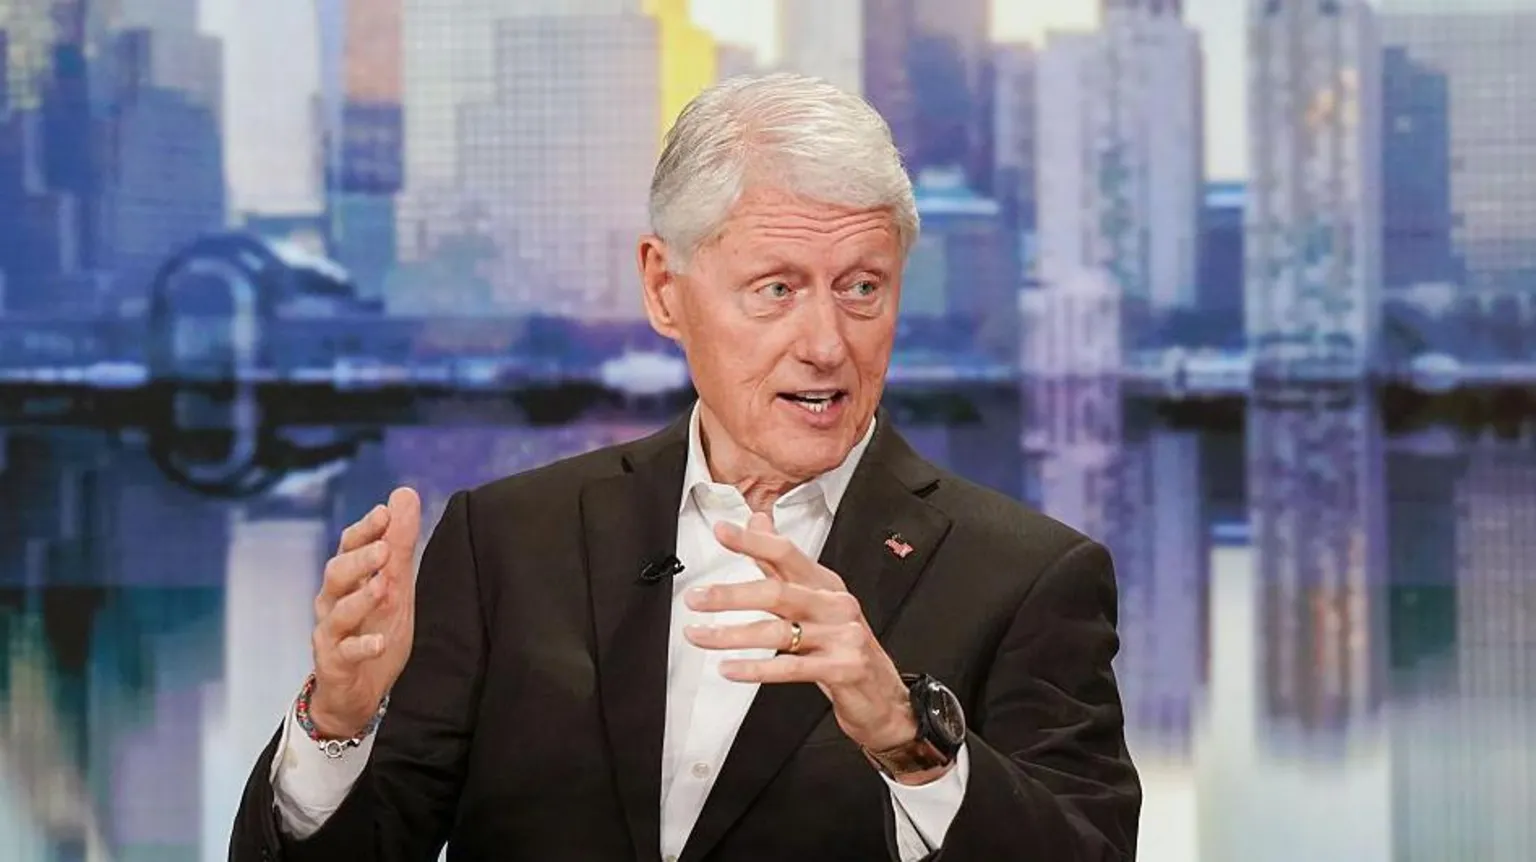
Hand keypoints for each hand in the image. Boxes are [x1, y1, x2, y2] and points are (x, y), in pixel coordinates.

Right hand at [308, 486, 421, 738]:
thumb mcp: (394, 584)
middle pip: (336, 573)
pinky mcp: (334, 664)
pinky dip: (362, 647)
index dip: (365, 529)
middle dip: (359, 559)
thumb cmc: (374, 627)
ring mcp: (330, 633)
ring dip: (359, 598)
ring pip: (337, 612)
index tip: (385, 512)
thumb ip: (399, 542)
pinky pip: (344, 653)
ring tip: (382, 586)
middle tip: (383, 547)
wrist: (357, 690)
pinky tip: (379, 642)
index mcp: (348, 579)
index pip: (350, 546)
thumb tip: (405, 493)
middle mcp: (333, 602)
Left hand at [682, 512, 918, 753]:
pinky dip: (756, 668)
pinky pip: (792, 667)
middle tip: (695, 598)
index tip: (722, 531)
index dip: (754, 541)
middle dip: (731, 595)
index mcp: (825, 583)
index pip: (786, 553)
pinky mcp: (844, 668)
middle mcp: (835, 604)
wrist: (882, 694)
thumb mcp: (815, 598)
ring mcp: (842, 636)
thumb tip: (757, 519)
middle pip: (777, 592)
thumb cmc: (843, 643)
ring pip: (779, 631)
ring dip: (732, 635)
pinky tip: (729, 669)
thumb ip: (780, 562)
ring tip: (699, 636)